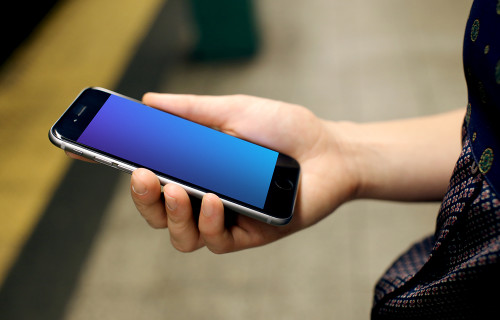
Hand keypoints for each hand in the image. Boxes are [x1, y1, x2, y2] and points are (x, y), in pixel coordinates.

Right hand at [131, 93, 357, 253]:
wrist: (328, 149)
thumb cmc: (283, 129)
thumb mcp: (233, 110)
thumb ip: (191, 110)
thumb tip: (148, 101)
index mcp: (197, 168)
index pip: (150, 174)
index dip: (118, 166)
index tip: (87, 152)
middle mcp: (204, 195)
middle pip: (158, 211)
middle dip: (142, 197)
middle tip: (142, 174)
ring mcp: (225, 217)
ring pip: (180, 234)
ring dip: (169, 214)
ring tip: (173, 189)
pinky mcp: (248, 233)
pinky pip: (215, 240)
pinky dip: (208, 221)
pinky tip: (211, 200)